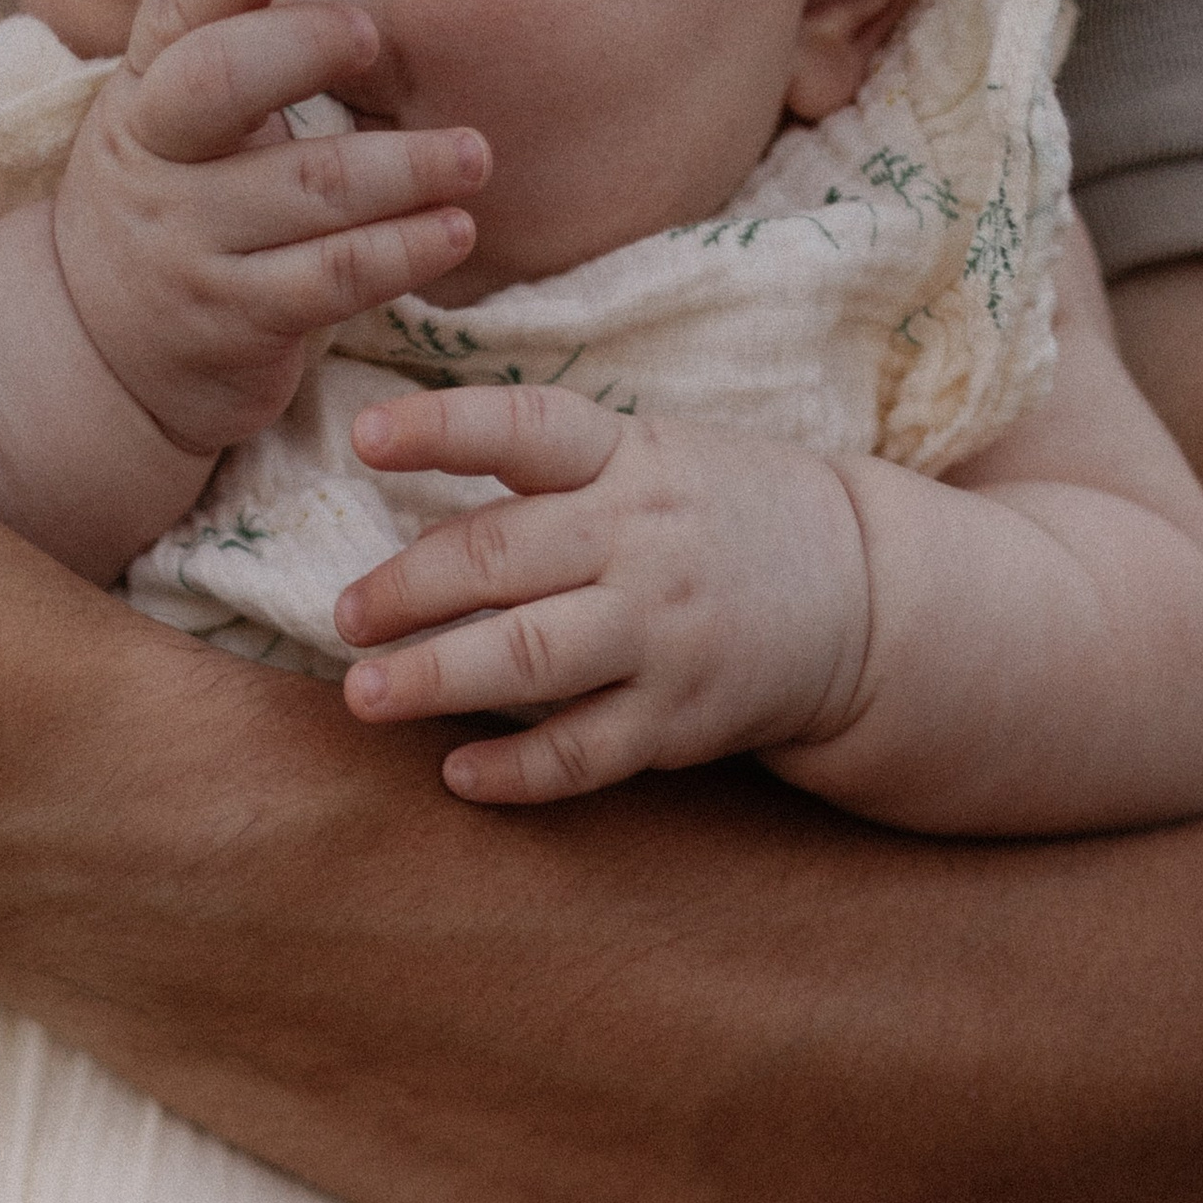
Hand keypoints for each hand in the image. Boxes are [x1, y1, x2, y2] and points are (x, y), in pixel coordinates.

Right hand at [54, 0, 487, 458]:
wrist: (104, 357)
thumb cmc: (172, 215)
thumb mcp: (167, 130)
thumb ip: (226, 59)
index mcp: (142, 95)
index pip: (179, 18)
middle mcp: (155, 162)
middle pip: (224, 83)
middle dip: (307, 48)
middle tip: (378, 37)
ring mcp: (192, 246)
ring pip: (305, 189)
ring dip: (401, 168)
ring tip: (470, 155)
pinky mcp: (236, 321)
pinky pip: (332, 277)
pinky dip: (402, 253)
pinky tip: (452, 231)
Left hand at [337, 393, 867, 802]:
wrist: (861, 594)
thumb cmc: (721, 518)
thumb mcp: (656, 456)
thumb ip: (556, 469)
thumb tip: (410, 469)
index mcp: (630, 460)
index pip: (525, 429)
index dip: (441, 430)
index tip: (364, 440)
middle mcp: (642, 541)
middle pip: (502, 558)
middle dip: (407, 589)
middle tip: (341, 618)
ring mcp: (661, 633)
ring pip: (528, 659)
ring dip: (436, 680)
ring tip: (365, 696)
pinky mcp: (677, 719)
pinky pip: (581, 752)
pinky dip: (513, 771)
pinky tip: (456, 773)